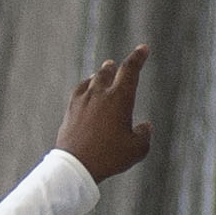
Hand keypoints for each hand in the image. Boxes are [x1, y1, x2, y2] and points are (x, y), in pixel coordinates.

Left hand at [58, 46, 152, 180]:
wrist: (75, 166)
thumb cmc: (109, 157)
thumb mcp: (137, 149)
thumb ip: (144, 135)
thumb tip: (145, 127)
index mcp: (120, 97)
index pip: (130, 69)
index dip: (138, 57)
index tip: (143, 48)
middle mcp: (100, 94)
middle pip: (108, 71)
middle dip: (115, 66)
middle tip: (116, 64)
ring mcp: (82, 101)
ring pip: (92, 79)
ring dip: (99, 74)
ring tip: (102, 72)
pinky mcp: (70, 111)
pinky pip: (79, 91)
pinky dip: (85, 86)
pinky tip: (85, 88)